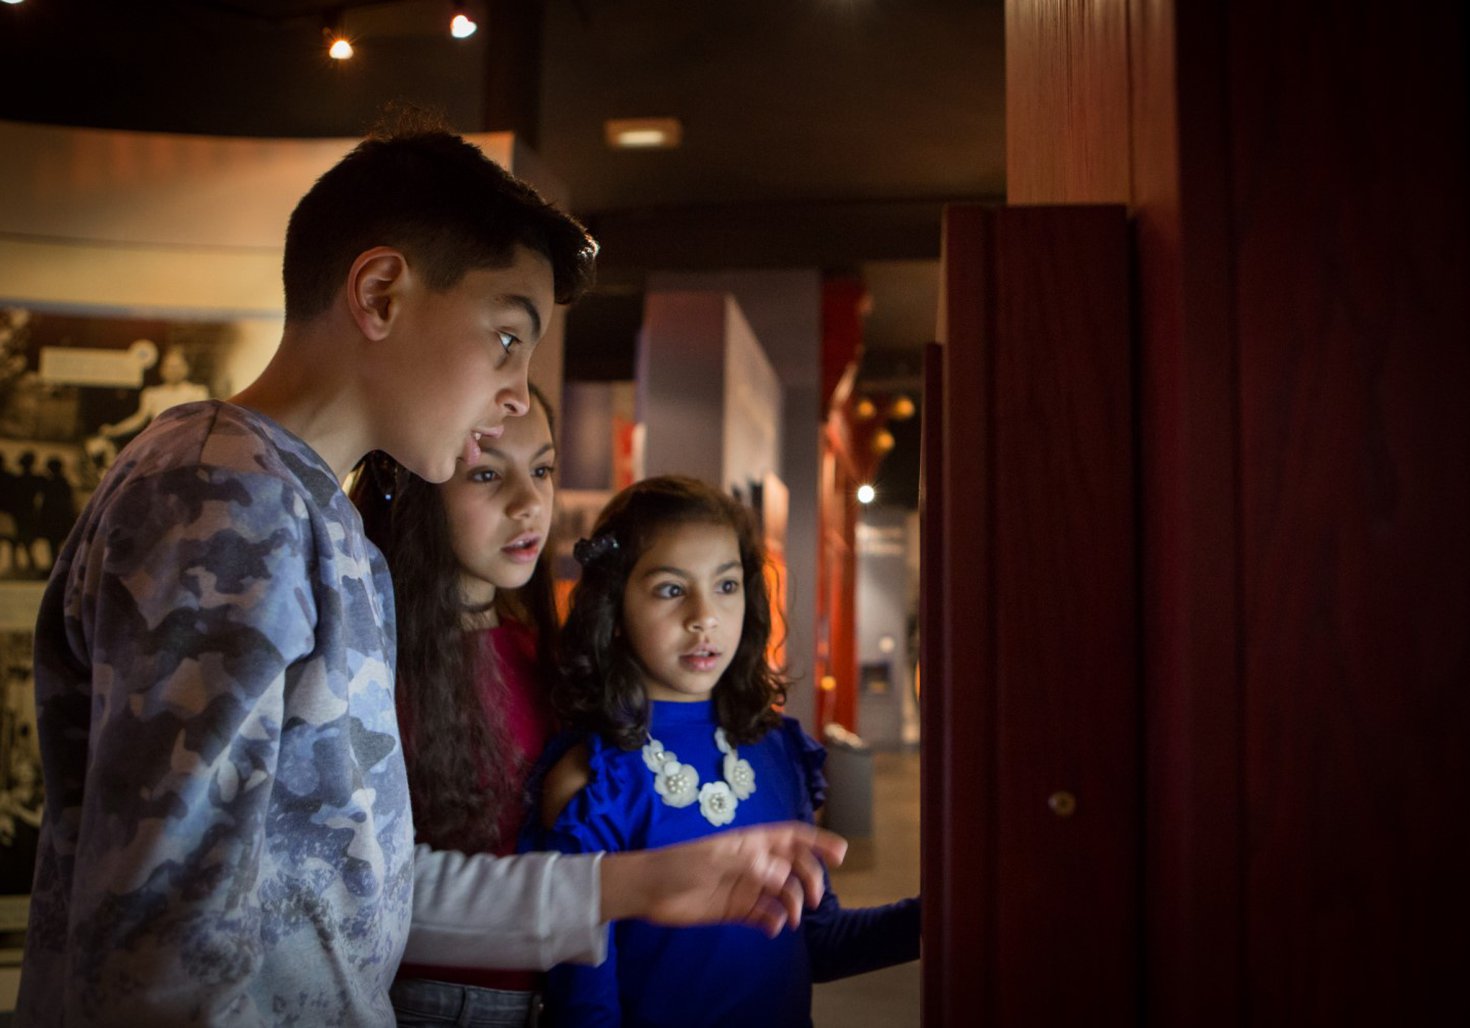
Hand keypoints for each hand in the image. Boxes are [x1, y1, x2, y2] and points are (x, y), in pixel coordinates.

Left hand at [600, 822, 846, 936]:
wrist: (649, 890)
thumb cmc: (680, 864)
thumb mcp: (715, 859)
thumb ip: (750, 864)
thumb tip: (782, 874)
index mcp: (751, 843)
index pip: (791, 837)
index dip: (817, 842)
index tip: (840, 854)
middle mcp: (754, 863)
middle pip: (794, 866)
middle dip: (809, 879)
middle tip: (812, 898)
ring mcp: (747, 887)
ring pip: (782, 893)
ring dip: (792, 904)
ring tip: (790, 920)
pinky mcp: (737, 910)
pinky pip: (765, 915)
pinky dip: (774, 922)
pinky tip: (773, 929)